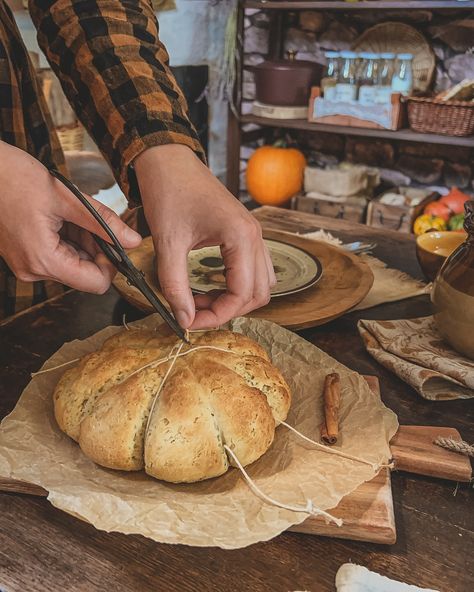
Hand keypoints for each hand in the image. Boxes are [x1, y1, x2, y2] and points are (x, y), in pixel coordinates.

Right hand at [0, 142, 140, 293]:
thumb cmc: (12, 177)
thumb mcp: (68, 198)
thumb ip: (104, 222)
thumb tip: (133, 240)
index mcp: (43, 260)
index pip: (95, 283)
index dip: (111, 264)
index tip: (114, 240)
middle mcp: (34, 270)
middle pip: (85, 272)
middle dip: (96, 247)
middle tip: (90, 217)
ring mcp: (28, 264)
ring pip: (74, 262)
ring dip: (82, 240)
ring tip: (70, 212)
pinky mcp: (26, 255)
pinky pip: (59, 254)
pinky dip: (69, 237)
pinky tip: (60, 215)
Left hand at [134, 145, 275, 329]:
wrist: (169, 160)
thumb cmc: (169, 192)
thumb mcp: (168, 242)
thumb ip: (175, 284)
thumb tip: (183, 318)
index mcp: (241, 237)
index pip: (242, 294)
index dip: (216, 316)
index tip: (188, 322)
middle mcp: (255, 236)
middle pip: (258, 294)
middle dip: (228, 311)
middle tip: (194, 314)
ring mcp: (253, 234)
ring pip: (260, 284)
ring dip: (235, 300)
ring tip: (201, 301)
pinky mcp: (244, 233)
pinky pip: (253, 269)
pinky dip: (236, 285)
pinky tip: (209, 286)